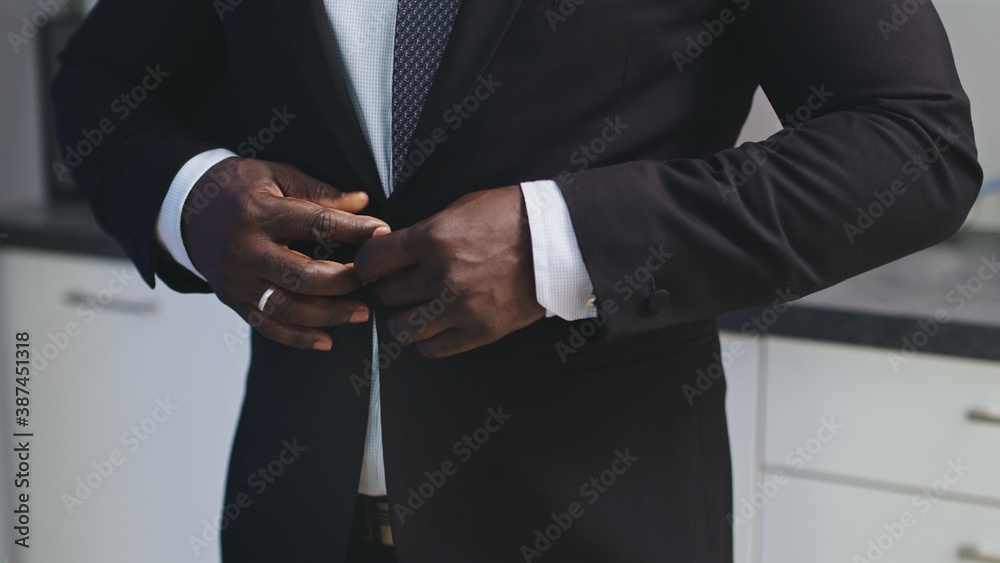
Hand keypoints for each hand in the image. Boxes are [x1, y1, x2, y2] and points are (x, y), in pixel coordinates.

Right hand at [182, 157, 389, 350]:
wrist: (186, 206)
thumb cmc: (239, 187)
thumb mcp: (275, 174)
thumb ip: (318, 191)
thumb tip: (362, 203)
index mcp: (259, 212)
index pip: (315, 223)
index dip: (354, 230)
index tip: (382, 233)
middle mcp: (245, 250)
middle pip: (302, 274)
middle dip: (345, 280)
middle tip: (375, 277)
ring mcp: (237, 279)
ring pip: (287, 307)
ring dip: (328, 315)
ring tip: (361, 313)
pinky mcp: (232, 299)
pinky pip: (266, 325)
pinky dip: (297, 338)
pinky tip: (326, 341)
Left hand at [354, 185, 544, 357]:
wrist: (558, 242)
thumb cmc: (513, 217)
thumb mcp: (462, 208)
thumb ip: (425, 231)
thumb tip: (394, 247)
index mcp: (434, 238)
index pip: (373, 260)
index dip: (367, 264)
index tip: (372, 267)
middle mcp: (441, 275)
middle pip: (388, 294)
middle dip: (391, 289)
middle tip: (402, 284)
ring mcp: (459, 307)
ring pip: (405, 328)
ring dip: (405, 319)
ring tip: (416, 310)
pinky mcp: (479, 331)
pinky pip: (434, 349)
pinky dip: (428, 340)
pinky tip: (436, 327)